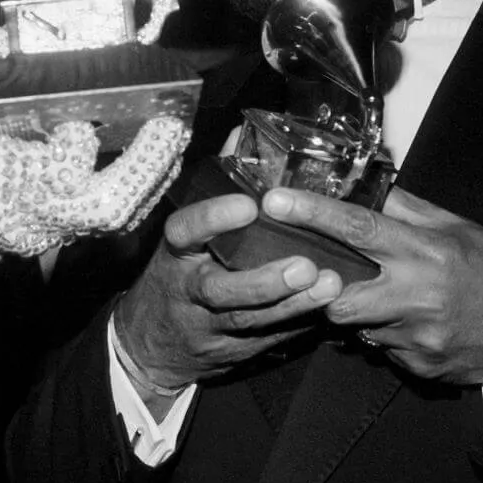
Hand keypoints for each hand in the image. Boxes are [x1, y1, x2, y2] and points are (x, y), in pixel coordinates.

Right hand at [0, 27, 190, 303]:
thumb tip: (8, 30)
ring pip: (120, 214)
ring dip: (153, 172)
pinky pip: (111, 218)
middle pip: (112, 200)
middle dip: (150, 160)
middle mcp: (37, 213)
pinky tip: (149, 154)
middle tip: (173, 116)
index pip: (62, 160)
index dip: (80, 130)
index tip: (83, 97)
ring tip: (172, 128)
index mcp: (5, 182)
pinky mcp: (57, 234)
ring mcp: (52, 230)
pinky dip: (138, 187)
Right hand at [115, 194, 342, 390]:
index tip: (248, 204)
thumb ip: (216, 181)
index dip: (212, 219)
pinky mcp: (234, 349)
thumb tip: (240, 133)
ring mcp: (211, 325)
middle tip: (304, 265)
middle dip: (262, 281)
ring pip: (250, 319)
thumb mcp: (185, 229)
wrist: (153, 342)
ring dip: (292, 304)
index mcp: (176, 253)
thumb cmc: (177, 269)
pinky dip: (299, 324)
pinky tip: (327, 309)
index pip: (185, 233)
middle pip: (219, 290)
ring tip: (329, 285)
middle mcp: (189, 290)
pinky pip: (268, 338)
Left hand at [262, 186, 482, 386]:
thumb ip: (406, 209)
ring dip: (357, 309)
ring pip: (355, 324)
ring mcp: (416, 336)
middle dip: (321, 285)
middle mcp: (416, 295)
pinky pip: (380, 347)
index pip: (357, 228)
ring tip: (382, 296)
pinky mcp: (419, 365)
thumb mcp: (457, 228)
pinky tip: (407, 323)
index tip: (275, 201)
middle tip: (323, 273)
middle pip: (338, 293)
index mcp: (425, 252)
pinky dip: (383, 333)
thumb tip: (363, 184)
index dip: (311, 213)